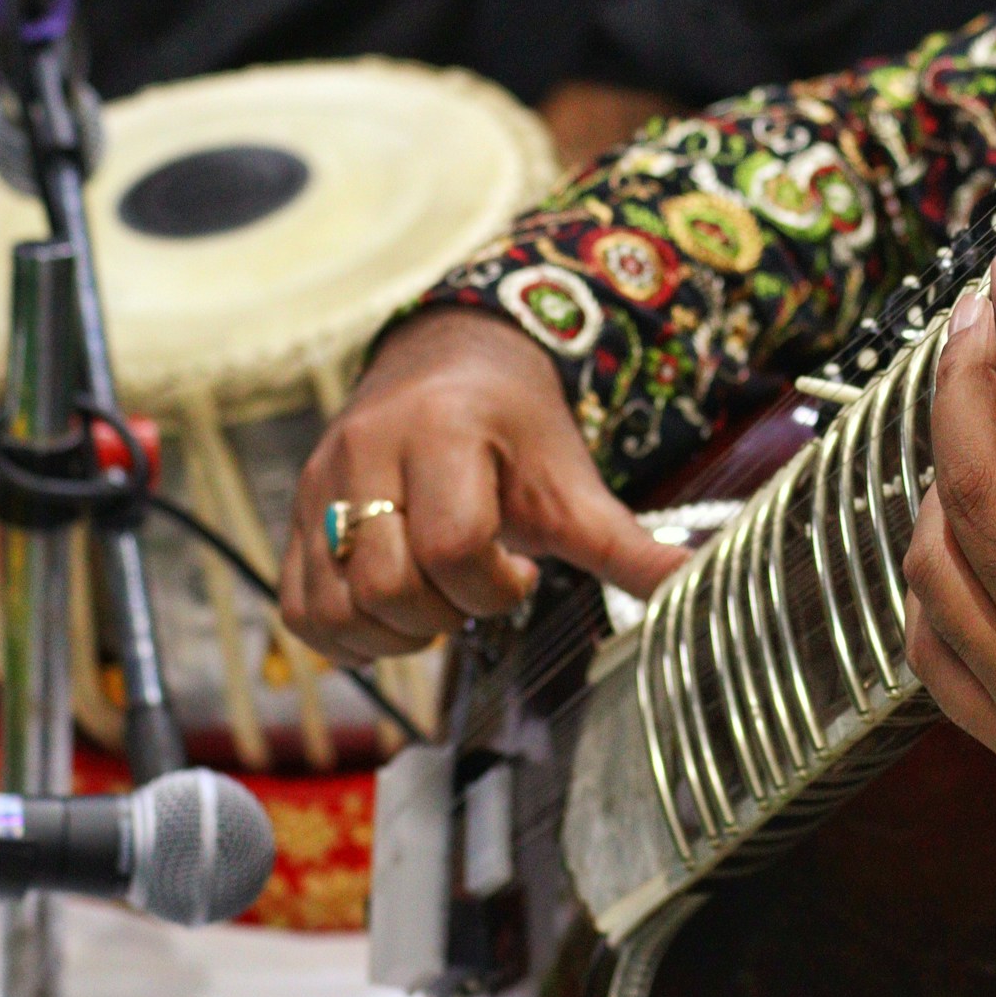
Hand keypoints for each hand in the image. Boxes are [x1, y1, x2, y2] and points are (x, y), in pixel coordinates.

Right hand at [280, 308, 685, 663]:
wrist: (450, 360)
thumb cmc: (518, 428)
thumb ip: (628, 546)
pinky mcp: (296, 514)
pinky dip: (346, 635)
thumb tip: (699, 588)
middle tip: (476, 588)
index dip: (493, 585)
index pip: (452, 546)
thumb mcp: (573, 481)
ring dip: (393, 632)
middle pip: (387, 585)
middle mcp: (366, 452)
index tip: (519, 570)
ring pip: (334, 607)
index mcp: (441, 433)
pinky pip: (300, 609)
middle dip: (445, 613)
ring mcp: (320, 484)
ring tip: (435, 599)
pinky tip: (394, 614)